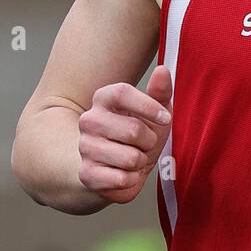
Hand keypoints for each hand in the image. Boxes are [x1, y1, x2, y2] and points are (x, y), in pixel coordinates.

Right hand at [77, 65, 171, 204]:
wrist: (116, 169)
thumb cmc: (139, 136)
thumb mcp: (154, 112)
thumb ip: (160, 92)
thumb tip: (162, 71)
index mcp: (103, 98)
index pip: (122, 92)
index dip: (149, 106)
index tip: (165, 118)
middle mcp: (89, 120)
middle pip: (133, 130)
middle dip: (149, 142)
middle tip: (143, 144)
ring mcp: (85, 147)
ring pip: (131, 158)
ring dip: (140, 162)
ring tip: (132, 159)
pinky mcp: (86, 174)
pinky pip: (122, 179)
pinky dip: (131, 180)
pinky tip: (123, 174)